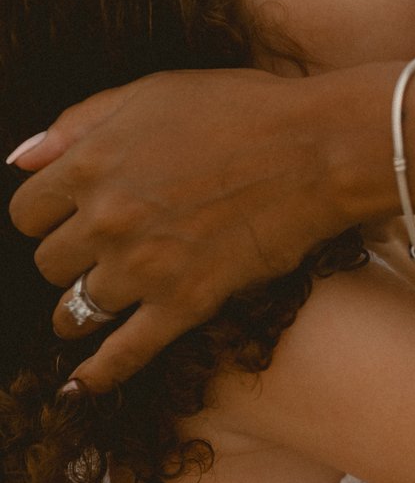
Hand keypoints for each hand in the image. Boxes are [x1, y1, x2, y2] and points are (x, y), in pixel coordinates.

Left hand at [7, 66, 353, 394]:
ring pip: (77, 308)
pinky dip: (98, 374)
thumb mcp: (151, 93)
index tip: (70, 218)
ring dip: (80, 308)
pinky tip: (79, 388)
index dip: (47, 216)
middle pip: (48, 263)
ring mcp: (143, 266)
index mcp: (91, 163)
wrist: (317, 151)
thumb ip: (77, 123)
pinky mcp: (184, 303)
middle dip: (69, 258)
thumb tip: (19, 159)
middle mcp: (106, 219)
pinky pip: (125, 351)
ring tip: (92, 308)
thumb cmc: (242, 110)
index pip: (27, 211)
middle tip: (102, 252)